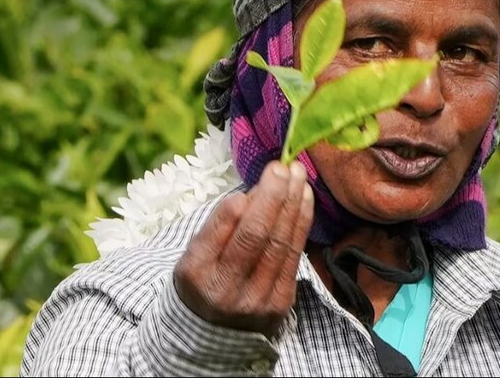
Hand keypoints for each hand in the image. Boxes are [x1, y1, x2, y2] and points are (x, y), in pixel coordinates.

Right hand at [173, 161, 313, 337]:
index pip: (227, 229)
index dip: (255, 197)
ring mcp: (257, 300)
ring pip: (280, 243)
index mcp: (198, 273)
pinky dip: (301, 223)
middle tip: (288, 167)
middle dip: (277, 195)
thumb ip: (220, 224)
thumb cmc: (203, 280)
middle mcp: (227, 290)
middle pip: (258, 235)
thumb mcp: (195, 252)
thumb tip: (253, 194)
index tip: (272, 169)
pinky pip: (294, 256)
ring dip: (294, 204)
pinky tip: (305, 199)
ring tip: (300, 175)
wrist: (212, 334)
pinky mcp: (280, 303)